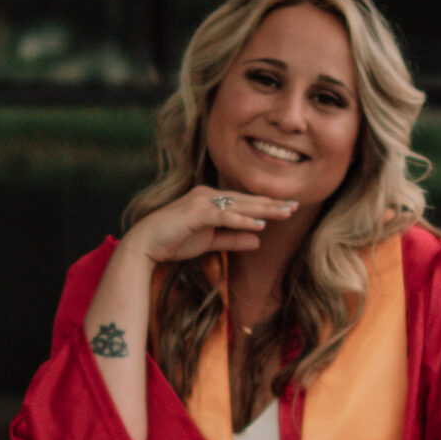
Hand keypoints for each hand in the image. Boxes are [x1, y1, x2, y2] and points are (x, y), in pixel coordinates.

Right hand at [123, 182, 297, 268]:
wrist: (145, 245)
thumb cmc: (174, 241)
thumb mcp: (210, 242)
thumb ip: (233, 239)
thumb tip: (259, 239)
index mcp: (210, 199)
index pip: (244, 202)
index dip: (266, 205)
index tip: (287, 208)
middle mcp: (207, 195)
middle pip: (246, 200)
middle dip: (272, 203)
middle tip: (295, 205)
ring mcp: (201, 201)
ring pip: (239, 205)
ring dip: (263, 209)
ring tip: (285, 213)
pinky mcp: (196, 213)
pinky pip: (224, 216)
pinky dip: (242, 221)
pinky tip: (259, 225)